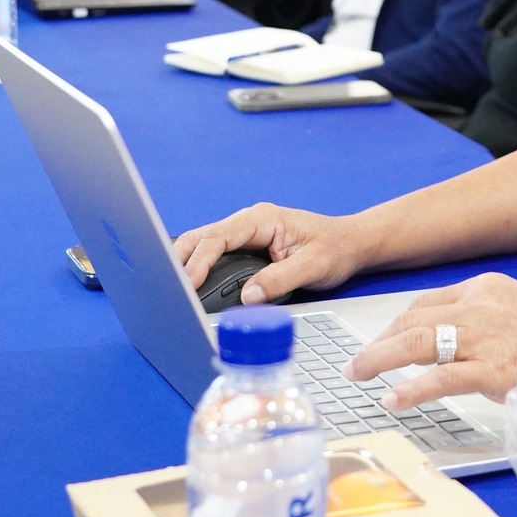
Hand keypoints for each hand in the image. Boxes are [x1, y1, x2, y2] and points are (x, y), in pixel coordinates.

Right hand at [172, 203, 370, 305]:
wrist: (351, 244)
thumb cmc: (336, 249)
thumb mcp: (313, 266)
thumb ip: (280, 280)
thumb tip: (248, 297)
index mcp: (261, 219)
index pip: (219, 237)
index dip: (199, 261)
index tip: (188, 283)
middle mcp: (249, 222)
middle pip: (202, 237)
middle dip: (180, 260)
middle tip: (166, 288)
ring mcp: (245, 234)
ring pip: (204, 245)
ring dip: (186, 263)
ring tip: (170, 289)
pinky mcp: (246, 247)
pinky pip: (215, 254)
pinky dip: (198, 267)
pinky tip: (189, 285)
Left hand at [346, 273, 516, 409]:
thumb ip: (482, 319)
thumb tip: (446, 339)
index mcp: (484, 288)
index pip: (425, 303)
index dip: (396, 325)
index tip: (381, 343)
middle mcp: (478, 306)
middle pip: (414, 320)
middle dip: (379, 342)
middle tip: (356, 364)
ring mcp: (484, 337)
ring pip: (419, 341)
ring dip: (381, 359)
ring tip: (359, 375)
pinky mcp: (493, 370)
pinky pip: (441, 377)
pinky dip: (411, 389)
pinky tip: (393, 399)